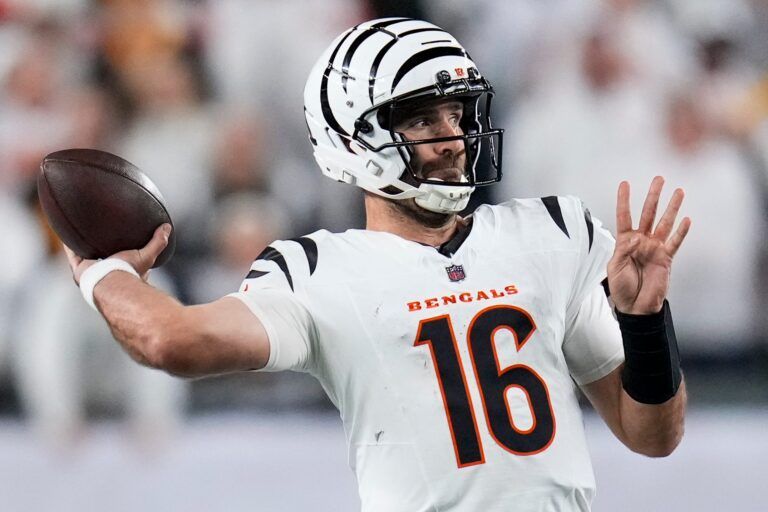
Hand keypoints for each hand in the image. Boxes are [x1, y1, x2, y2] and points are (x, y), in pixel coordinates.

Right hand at [63, 224, 171, 284]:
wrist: (110, 280)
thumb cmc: (129, 272)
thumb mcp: (147, 255)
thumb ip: (159, 242)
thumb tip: (168, 227)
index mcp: (124, 273)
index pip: (127, 263)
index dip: (128, 254)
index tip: (127, 244)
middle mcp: (107, 275)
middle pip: (105, 260)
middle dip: (103, 250)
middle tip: (101, 235)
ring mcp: (93, 273)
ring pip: (88, 257)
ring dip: (85, 246)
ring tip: (82, 232)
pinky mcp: (80, 270)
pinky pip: (72, 254)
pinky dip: (68, 244)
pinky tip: (65, 233)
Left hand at [608, 177, 690, 314]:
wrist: (635, 306)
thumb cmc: (621, 287)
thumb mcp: (614, 267)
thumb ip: (623, 250)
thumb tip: (637, 238)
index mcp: (625, 241)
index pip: (624, 215)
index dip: (624, 200)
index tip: (624, 183)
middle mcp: (641, 241)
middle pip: (648, 213)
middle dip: (653, 196)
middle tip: (659, 179)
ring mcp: (655, 248)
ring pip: (664, 223)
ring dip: (671, 207)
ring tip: (679, 191)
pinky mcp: (666, 258)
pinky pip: (675, 242)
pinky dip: (681, 232)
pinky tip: (686, 219)